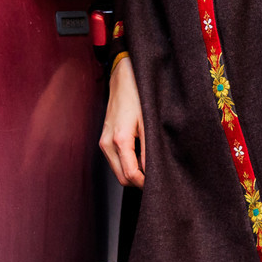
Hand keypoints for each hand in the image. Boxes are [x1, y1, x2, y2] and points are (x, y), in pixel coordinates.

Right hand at [99, 56, 144, 186]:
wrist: (122, 78)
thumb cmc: (137, 95)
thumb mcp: (148, 123)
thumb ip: (149, 149)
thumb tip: (153, 171)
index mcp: (119, 140)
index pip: (130, 174)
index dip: (144, 183)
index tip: (158, 183)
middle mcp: (107, 144)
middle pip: (121, 178)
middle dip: (138, 182)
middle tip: (157, 178)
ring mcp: (103, 142)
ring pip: (118, 170)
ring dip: (132, 173)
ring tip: (150, 166)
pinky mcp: (105, 139)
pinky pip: (115, 160)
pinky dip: (127, 164)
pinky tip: (141, 155)